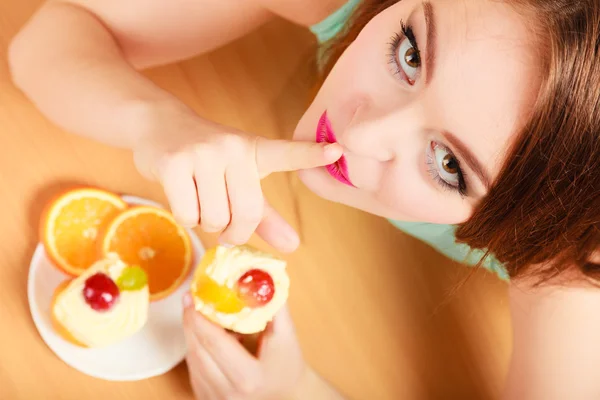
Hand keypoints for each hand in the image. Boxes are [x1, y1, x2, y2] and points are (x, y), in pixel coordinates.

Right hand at [133, 104, 342, 251]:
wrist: (160, 126)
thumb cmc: (209, 160)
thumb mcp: (241, 181)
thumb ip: (265, 216)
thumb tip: (293, 247)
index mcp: (256, 150)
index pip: (287, 154)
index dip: (311, 154)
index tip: (337, 151)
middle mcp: (233, 148)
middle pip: (245, 213)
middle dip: (234, 230)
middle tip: (224, 225)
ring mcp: (203, 153)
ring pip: (214, 218)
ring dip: (207, 223)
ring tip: (200, 200)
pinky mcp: (174, 162)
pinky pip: (187, 215)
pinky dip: (186, 217)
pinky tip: (182, 195)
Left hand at [182, 294, 304, 399]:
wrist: (289, 396)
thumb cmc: (288, 366)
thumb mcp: (287, 335)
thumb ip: (274, 304)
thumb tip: (263, 273)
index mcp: (248, 378)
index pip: (213, 343)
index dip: (199, 317)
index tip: (193, 296)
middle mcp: (228, 394)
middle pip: (197, 351)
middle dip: (190, 321)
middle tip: (190, 298)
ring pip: (192, 361)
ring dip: (192, 334)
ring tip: (197, 313)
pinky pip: (194, 371)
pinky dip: (196, 349)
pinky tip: (205, 336)